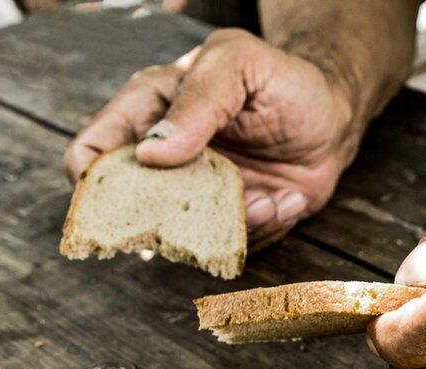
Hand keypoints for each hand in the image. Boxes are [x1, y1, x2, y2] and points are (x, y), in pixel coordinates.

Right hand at [64, 29, 362, 247]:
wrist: (334, 115)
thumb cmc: (283, 79)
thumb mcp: (239, 65)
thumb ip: (197, 100)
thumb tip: (152, 151)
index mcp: (148, 112)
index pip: (91, 153)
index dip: (94, 184)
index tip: (132, 198)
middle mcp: (166, 160)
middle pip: (135, 210)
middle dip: (178, 219)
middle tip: (224, 202)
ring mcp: (198, 195)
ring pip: (188, 238)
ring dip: (236, 226)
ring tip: (272, 199)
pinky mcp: (232, 220)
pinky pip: (231, 246)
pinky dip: (265, 229)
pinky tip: (289, 199)